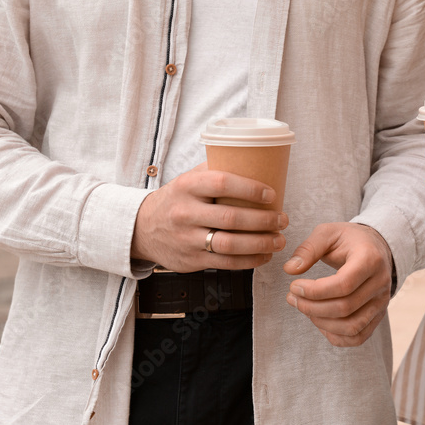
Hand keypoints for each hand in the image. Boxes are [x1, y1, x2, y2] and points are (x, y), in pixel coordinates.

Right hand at [131, 164, 288, 272]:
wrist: (142, 228)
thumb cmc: (176, 200)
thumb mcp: (188, 180)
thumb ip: (215, 171)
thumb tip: (255, 161)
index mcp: (187, 186)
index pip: (222, 183)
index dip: (250, 188)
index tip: (271, 194)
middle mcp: (185, 213)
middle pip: (231, 218)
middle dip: (263, 220)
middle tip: (283, 219)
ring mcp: (187, 239)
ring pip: (230, 244)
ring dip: (261, 244)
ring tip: (279, 240)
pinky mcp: (191, 260)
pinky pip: (225, 263)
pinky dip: (249, 261)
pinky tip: (264, 255)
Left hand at [284, 223, 393, 346]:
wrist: (376, 246)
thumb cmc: (349, 239)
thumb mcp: (327, 233)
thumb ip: (308, 249)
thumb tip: (289, 269)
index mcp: (370, 259)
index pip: (344, 285)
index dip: (314, 291)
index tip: (293, 286)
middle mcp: (381, 283)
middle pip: (345, 308)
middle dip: (311, 307)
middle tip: (291, 298)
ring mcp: (381, 302)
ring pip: (351, 327)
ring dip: (321, 323)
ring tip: (304, 308)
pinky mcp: (378, 316)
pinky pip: (357, 337)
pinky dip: (335, 336)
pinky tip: (319, 320)